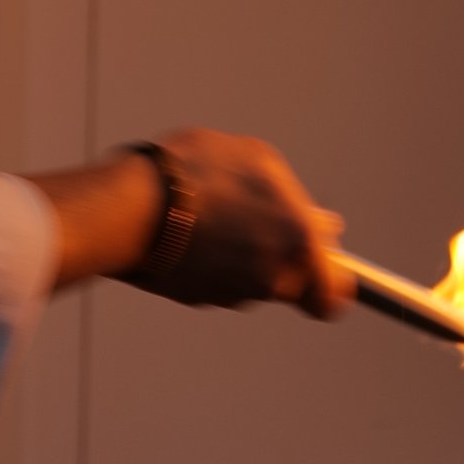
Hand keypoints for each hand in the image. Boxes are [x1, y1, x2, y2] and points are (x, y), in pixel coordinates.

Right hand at [125, 129, 348, 316]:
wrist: (129, 208)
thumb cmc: (198, 172)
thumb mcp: (259, 164)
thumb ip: (295, 201)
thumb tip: (326, 228)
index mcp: (297, 244)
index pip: (335, 295)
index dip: (333, 284)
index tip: (327, 269)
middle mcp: (271, 279)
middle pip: (292, 285)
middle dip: (284, 260)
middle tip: (259, 222)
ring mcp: (233, 294)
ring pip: (254, 283)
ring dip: (244, 257)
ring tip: (216, 213)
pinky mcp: (198, 298)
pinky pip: (219, 282)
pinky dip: (213, 263)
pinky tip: (191, 230)